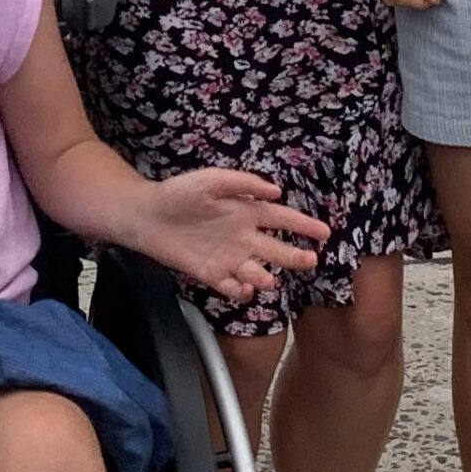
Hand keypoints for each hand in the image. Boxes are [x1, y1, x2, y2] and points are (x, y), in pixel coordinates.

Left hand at [134, 170, 331, 301]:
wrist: (146, 217)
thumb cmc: (178, 193)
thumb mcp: (212, 180)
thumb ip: (244, 183)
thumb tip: (276, 191)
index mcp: (246, 212)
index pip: (282, 218)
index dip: (304, 225)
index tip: (324, 232)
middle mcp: (242, 236)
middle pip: (277, 249)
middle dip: (296, 256)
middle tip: (311, 260)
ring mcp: (228, 257)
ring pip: (257, 271)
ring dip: (264, 277)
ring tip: (266, 278)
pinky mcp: (211, 273)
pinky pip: (232, 287)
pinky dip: (240, 291)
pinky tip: (242, 288)